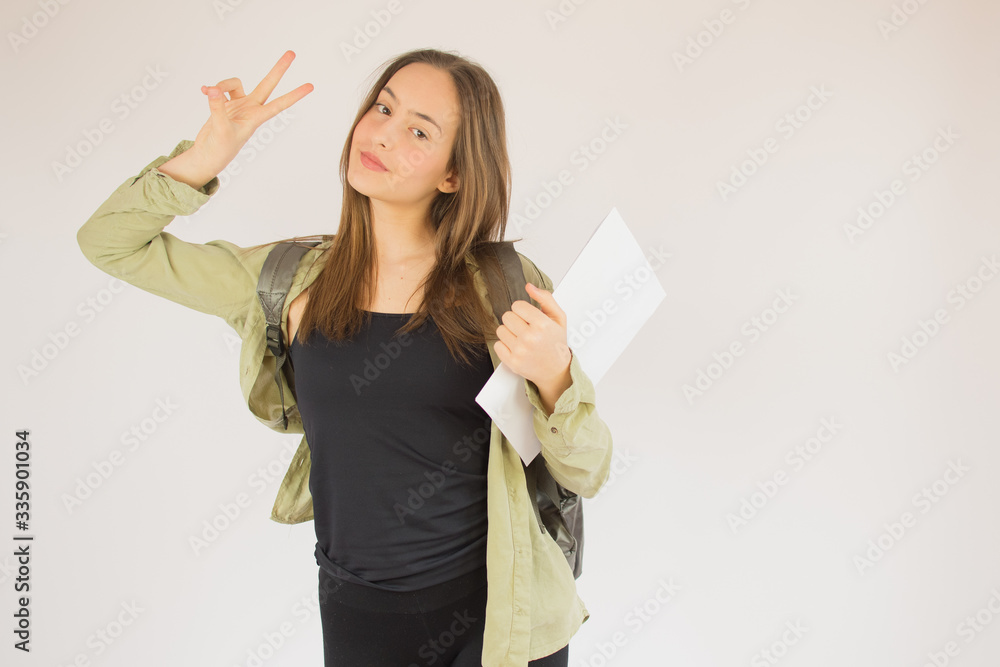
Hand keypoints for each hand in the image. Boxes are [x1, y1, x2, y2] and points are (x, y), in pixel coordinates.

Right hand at [191, 50, 313, 175]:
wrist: (207, 156)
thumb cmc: (219, 149)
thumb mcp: (220, 129)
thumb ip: (217, 108)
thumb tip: (213, 89)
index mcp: (256, 118)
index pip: (279, 104)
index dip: (295, 95)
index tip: (311, 86)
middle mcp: (250, 109)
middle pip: (267, 84)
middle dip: (279, 69)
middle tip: (292, 53)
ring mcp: (239, 106)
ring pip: (235, 84)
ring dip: (222, 84)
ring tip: (209, 91)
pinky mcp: (225, 105)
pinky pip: (220, 90)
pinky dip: (211, 89)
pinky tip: (203, 91)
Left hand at [494, 282, 572, 411]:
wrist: (556, 371)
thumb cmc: (556, 343)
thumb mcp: (558, 318)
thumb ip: (545, 298)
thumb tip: (529, 286)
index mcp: (543, 324)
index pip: (517, 305)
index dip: (522, 310)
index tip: (528, 317)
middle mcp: (531, 338)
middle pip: (507, 316)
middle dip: (515, 320)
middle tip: (525, 328)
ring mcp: (520, 351)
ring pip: (500, 330)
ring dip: (509, 332)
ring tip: (521, 338)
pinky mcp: (512, 362)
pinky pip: (497, 345)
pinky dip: (505, 345)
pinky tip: (516, 348)